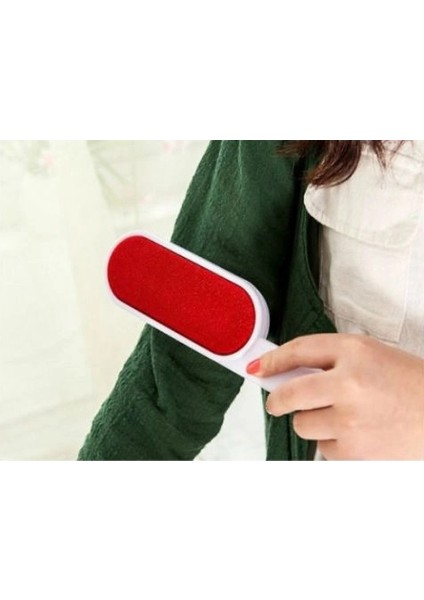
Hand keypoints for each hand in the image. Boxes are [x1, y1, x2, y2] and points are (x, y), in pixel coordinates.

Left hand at [247, 334, 423, 459]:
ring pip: (303, 424)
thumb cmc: (410, 383)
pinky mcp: (354, 452)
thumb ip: (330, 359)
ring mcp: (350, 421)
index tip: (258, 367)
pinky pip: (322, 447)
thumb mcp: (371, 355)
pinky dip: (332, 442)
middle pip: (289, 395)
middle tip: (278, 402)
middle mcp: (349, 384)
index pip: (299, 351)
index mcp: (355, 351)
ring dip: (313, 421)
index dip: (273, 360)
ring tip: (343, 416)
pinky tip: (357, 434)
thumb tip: (285, 372)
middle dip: (278, 400)